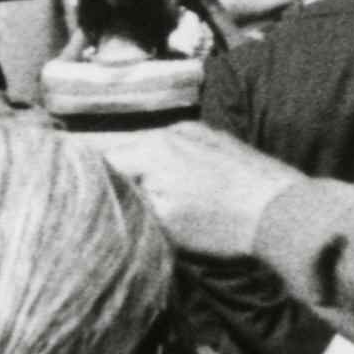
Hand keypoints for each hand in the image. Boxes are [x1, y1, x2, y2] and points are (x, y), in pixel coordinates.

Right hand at [76, 116, 296, 261]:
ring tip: (133, 195)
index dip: (81, 178)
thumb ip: (128, 202)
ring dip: (138, 168)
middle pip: (124, 149)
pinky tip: (169, 186)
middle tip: (96, 199)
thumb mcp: (164, 222)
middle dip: (109, 172)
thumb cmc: (220, 222)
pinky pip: (175, 148)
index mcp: (149, 148)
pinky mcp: (216, 140)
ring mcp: (196, 132)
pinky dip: (164, 165)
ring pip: (150, 148)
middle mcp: (168, 131)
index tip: (70, 194)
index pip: (96, 157)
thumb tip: (102, 196)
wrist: (282, 210)